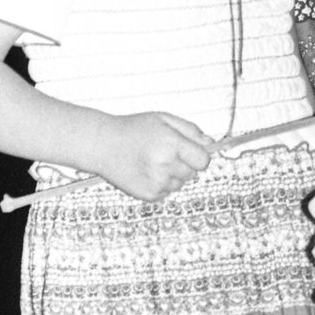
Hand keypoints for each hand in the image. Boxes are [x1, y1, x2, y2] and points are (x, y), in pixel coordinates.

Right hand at [92, 112, 212, 200]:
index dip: (199, 155)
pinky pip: (168, 191)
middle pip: (193, 173)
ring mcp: (156, 183)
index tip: (192, 151)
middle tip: (165, 152)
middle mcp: (165, 166)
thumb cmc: (133, 129)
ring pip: (180, 183)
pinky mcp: (148, 195)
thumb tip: (211, 143)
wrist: (102, 145)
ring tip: (154, 161)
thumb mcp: (164, 119)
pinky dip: (162, 183)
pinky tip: (147, 171)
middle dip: (185, 163)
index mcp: (171, 144)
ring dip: (173, 174)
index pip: (203, 160)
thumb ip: (191, 130)